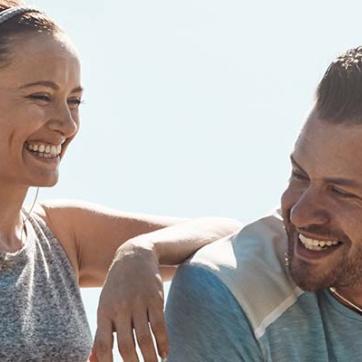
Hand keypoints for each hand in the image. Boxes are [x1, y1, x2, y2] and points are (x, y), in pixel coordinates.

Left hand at [90, 241, 167, 361]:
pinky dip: (163, 342)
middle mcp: (121, 308)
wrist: (134, 255)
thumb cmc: (117, 286)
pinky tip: (165, 353)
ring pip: (145, 337)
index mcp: (104, 311)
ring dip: (150, 358)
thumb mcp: (104, 305)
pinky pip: (160, 325)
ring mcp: (139, 302)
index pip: (103, 344)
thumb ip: (101, 334)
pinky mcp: (155, 298)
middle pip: (126, 345)